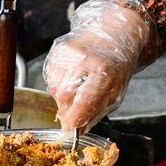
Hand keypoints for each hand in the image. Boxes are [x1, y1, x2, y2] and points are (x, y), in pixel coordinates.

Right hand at [45, 0, 152, 131]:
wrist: (113, 37)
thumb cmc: (115, 67)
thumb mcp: (115, 92)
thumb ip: (97, 111)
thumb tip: (80, 129)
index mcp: (103, 73)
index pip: (83, 102)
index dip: (73, 119)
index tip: (69, 128)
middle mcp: (85, 61)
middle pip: (64, 96)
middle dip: (66, 109)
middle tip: (72, 112)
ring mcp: (70, 54)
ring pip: (54, 87)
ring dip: (61, 97)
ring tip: (75, 92)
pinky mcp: (59, 49)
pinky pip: (50, 76)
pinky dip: (57, 84)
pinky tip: (70, 80)